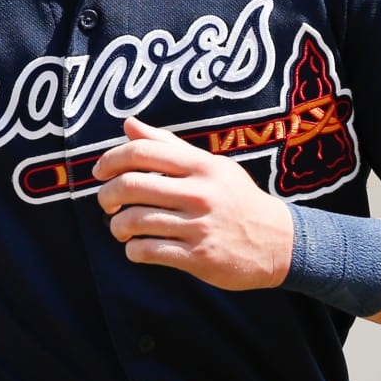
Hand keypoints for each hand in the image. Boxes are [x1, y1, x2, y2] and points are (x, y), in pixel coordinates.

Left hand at [92, 116, 293, 290]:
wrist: (280, 242)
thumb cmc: (236, 199)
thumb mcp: (210, 166)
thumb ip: (168, 145)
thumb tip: (128, 124)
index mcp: (201, 165)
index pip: (142, 151)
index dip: (111, 159)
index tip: (100, 171)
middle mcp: (199, 192)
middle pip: (131, 185)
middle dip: (107, 195)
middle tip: (107, 202)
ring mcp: (199, 225)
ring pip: (134, 220)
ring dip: (117, 226)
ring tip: (121, 227)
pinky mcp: (198, 256)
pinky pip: (147, 251)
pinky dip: (133, 250)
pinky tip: (137, 247)